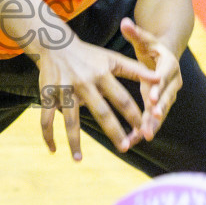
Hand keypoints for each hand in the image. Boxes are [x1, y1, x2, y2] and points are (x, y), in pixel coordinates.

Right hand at [33, 35, 160, 160]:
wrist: (54, 44)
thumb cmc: (89, 55)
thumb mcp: (112, 59)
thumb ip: (135, 70)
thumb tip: (159, 80)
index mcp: (101, 74)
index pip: (122, 98)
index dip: (133, 114)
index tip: (143, 130)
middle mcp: (84, 83)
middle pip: (100, 111)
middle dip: (113, 131)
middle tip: (124, 148)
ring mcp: (64, 90)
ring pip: (69, 120)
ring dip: (74, 141)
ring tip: (79, 160)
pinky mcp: (47, 95)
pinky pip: (46, 119)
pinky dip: (48, 135)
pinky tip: (54, 150)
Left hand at [120, 17, 181, 140]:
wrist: (165, 56)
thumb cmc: (151, 46)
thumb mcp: (144, 39)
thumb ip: (135, 32)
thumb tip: (125, 22)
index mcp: (169, 65)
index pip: (163, 78)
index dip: (158, 89)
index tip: (150, 99)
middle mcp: (172, 81)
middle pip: (165, 98)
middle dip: (157, 112)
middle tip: (150, 123)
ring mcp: (169, 94)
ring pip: (161, 111)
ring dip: (153, 124)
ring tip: (143, 137)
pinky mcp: (161, 104)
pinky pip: (154, 118)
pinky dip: (146, 128)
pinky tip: (134, 140)